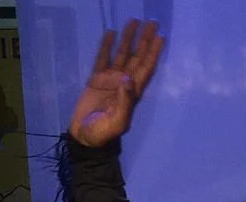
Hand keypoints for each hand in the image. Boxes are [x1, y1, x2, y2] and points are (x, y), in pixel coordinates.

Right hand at [68, 19, 164, 147]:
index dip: (153, 53)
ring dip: (128, 38)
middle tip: (151, 22)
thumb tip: (127, 79)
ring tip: (133, 21)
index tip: (160, 37)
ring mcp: (110, 79)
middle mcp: (125, 82)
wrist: (85, 136)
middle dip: (145, 40)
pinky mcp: (96, 79)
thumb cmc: (104, 132)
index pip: (146, 68)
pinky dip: (106, 46)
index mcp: (133, 92)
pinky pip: (102, 58)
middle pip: (137, 56)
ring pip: (121, 54)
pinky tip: (110, 33)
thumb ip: (123, 101)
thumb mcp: (117, 121)